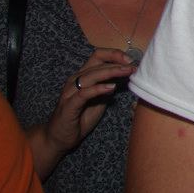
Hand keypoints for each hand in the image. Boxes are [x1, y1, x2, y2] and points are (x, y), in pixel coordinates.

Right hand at [28, 47, 136, 178]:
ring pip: (90, 76)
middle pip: (97, 64)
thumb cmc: (81, 116)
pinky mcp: (68, 106)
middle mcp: (75, 81)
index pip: (98, 56)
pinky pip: (83, 94)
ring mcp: (70, 93)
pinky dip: (97, 89)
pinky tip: (111, 87)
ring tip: (126, 72)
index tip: (130, 60)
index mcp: (83, 76)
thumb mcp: (101, 99)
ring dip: (111, 72)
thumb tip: (126, 74)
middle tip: (133, 66)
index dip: (114, 54)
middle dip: (117, 63)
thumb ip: (110, 85)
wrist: (60, 137)